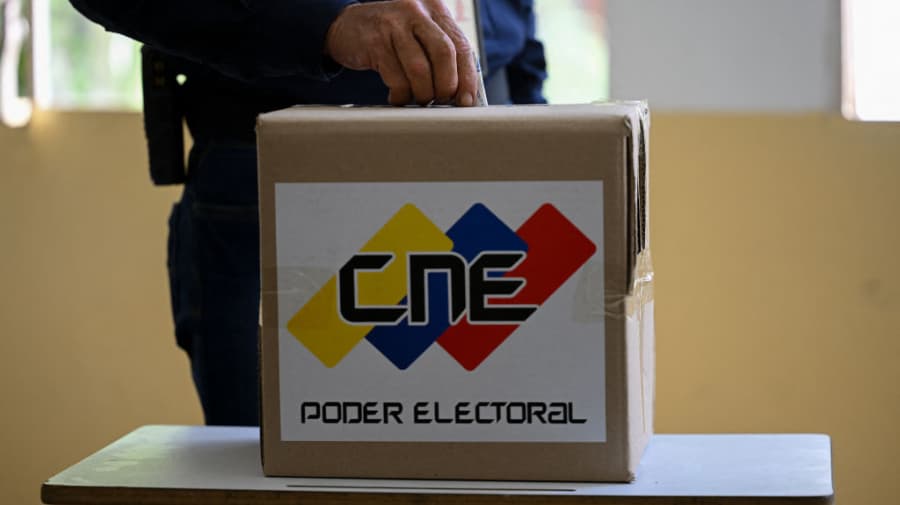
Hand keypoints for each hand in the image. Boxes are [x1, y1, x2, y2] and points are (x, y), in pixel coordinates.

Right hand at [325, 0, 477, 105]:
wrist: (347, 26)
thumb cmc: (391, 36)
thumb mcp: (420, 34)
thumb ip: (441, 54)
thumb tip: (463, 92)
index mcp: (435, 8)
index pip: (461, 45)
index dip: (467, 77)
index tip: (466, 100)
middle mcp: (416, 10)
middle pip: (444, 53)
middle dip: (446, 85)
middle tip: (441, 101)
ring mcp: (394, 24)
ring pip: (420, 69)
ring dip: (423, 93)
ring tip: (419, 99)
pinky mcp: (375, 41)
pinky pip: (396, 78)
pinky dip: (401, 94)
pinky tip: (398, 96)